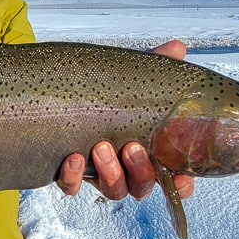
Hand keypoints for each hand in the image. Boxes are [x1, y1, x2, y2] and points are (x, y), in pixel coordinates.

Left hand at [56, 40, 195, 200]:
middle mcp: (125, 168)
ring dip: (111, 174)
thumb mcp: (130, 78)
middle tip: (131, 147)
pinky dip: (73, 178)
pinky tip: (72, 158)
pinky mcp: (69, 175)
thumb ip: (154, 65)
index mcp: (146, 150)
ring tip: (101, 147)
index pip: (171, 178)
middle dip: (140, 171)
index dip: (180, 184)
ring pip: (113, 190)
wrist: (58, 94)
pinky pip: (72, 186)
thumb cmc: (104, 92)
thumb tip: (177, 48)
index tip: (180, 176)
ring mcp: (97, 173)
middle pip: (141, 186)